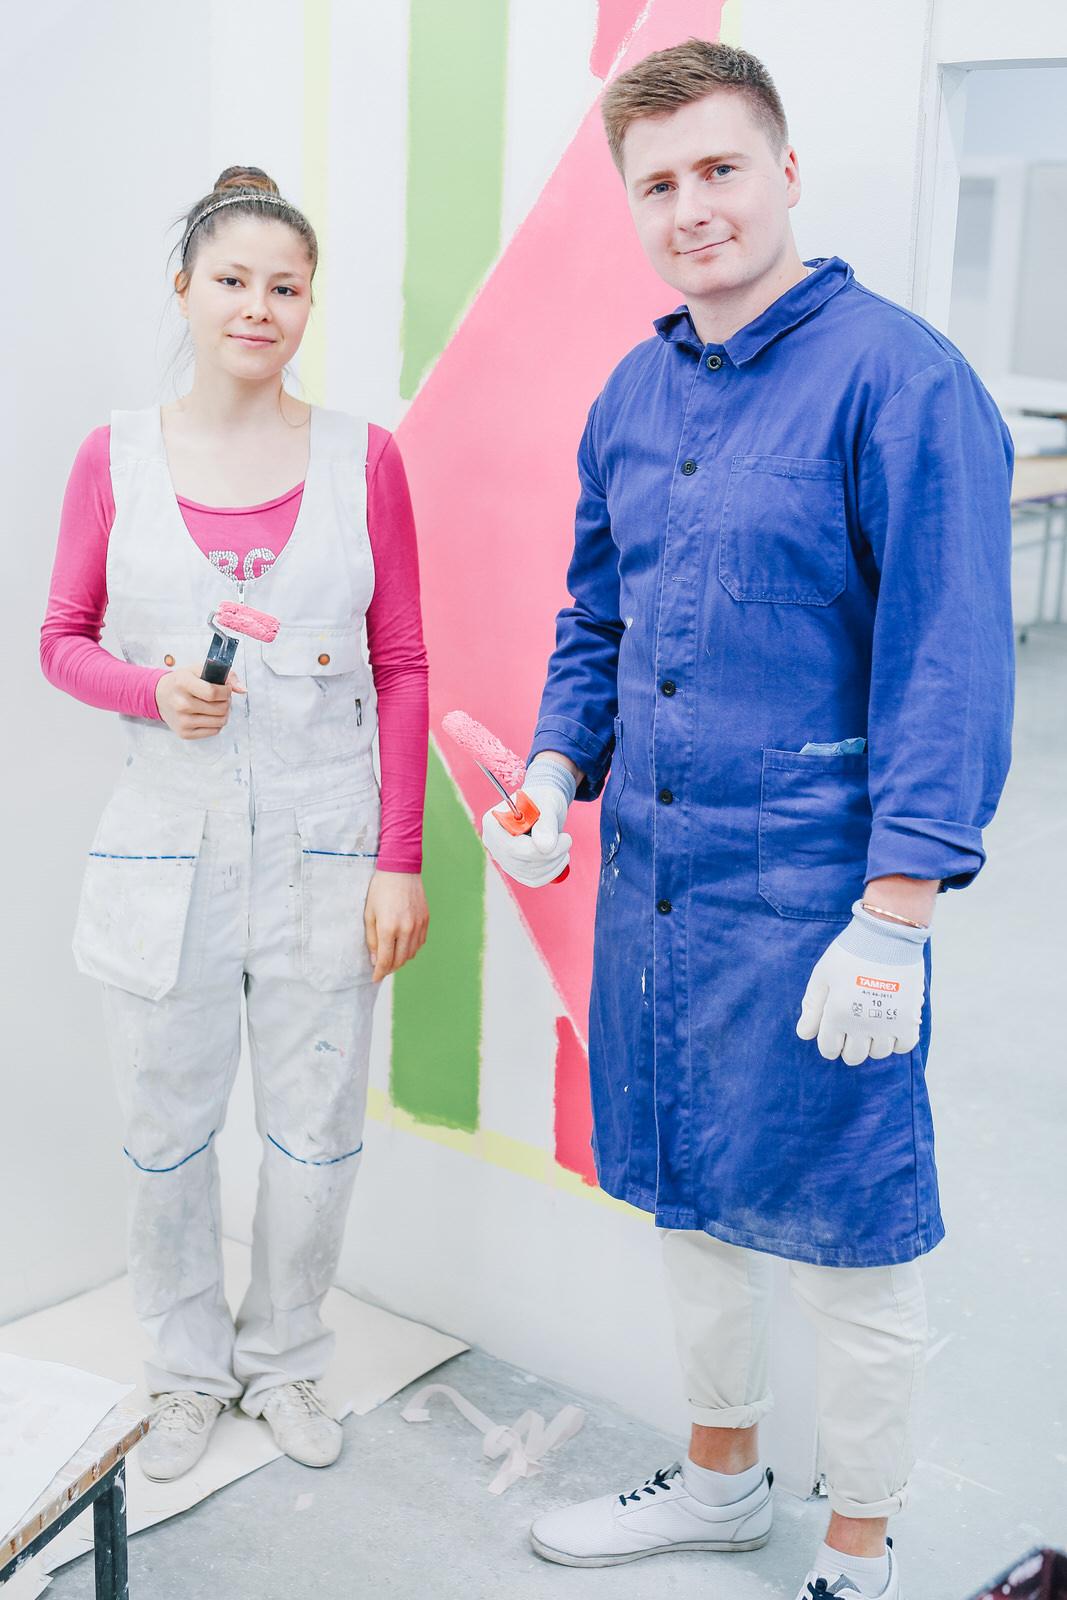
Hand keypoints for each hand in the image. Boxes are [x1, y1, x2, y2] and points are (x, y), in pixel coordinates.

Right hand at [155, 666, 243, 739]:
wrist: (161, 696)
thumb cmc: (183, 682)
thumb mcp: (200, 670)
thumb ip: (226, 676)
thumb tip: (243, 690)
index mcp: (183, 683)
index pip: (214, 693)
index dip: (226, 691)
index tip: (225, 688)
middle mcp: (181, 703)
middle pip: (220, 708)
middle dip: (226, 701)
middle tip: (221, 697)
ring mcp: (182, 720)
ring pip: (220, 721)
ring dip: (224, 713)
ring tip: (216, 706)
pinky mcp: (184, 733)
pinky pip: (214, 731)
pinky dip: (216, 723)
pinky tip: (209, 715)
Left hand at [364, 871, 428, 982]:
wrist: (400, 869)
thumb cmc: (380, 890)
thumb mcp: (369, 914)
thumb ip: (372, 939)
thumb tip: (375, 960)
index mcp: (388, 928)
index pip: (385, 960)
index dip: (379, 972)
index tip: (375, 978)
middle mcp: (406, 929)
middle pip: (400, 960)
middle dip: (390, 968)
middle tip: (382, 969)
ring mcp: (418, 925)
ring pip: (412, 953)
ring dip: (401, 960)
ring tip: (392, 958)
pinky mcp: (425, 919)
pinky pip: (420, 942)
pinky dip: (411, 949)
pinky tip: (403, 946)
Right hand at [480, 762, 574, 887]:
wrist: (544, 806)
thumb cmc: (544, 800)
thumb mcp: (547, 804)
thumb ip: (546, 823)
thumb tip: (545, 847)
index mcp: (493, 823)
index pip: (513, 848)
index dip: (540, 849)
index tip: (566, 838)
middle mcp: (493, 844)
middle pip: (522, 863)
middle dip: (552, 854)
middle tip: (567, 839)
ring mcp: (503, 859)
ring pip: (531, 874)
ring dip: (555, 862)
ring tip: (564, 843)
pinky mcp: (515, 870)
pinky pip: (535, 880)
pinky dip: (552, 871)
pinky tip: (560, 856)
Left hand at [796, 901, 927, 1064]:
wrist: (887, 936)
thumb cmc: (850, 953)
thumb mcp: (822, 975)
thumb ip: (812, 1007)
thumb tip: (804, 1034)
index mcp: (836, 1015)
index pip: (829, 1049)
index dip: (829, 1042)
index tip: (834, 1030)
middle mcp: (861, 1025)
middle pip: (854, 1056)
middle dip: (849, 1045)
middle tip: (853, 1025)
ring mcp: (887, 1024)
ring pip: (878, 1053)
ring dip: (873, 1042)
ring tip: (872, 1021)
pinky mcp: (910, 1019)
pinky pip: (904, 1046)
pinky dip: (897, 1040)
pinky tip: (891, 1023)